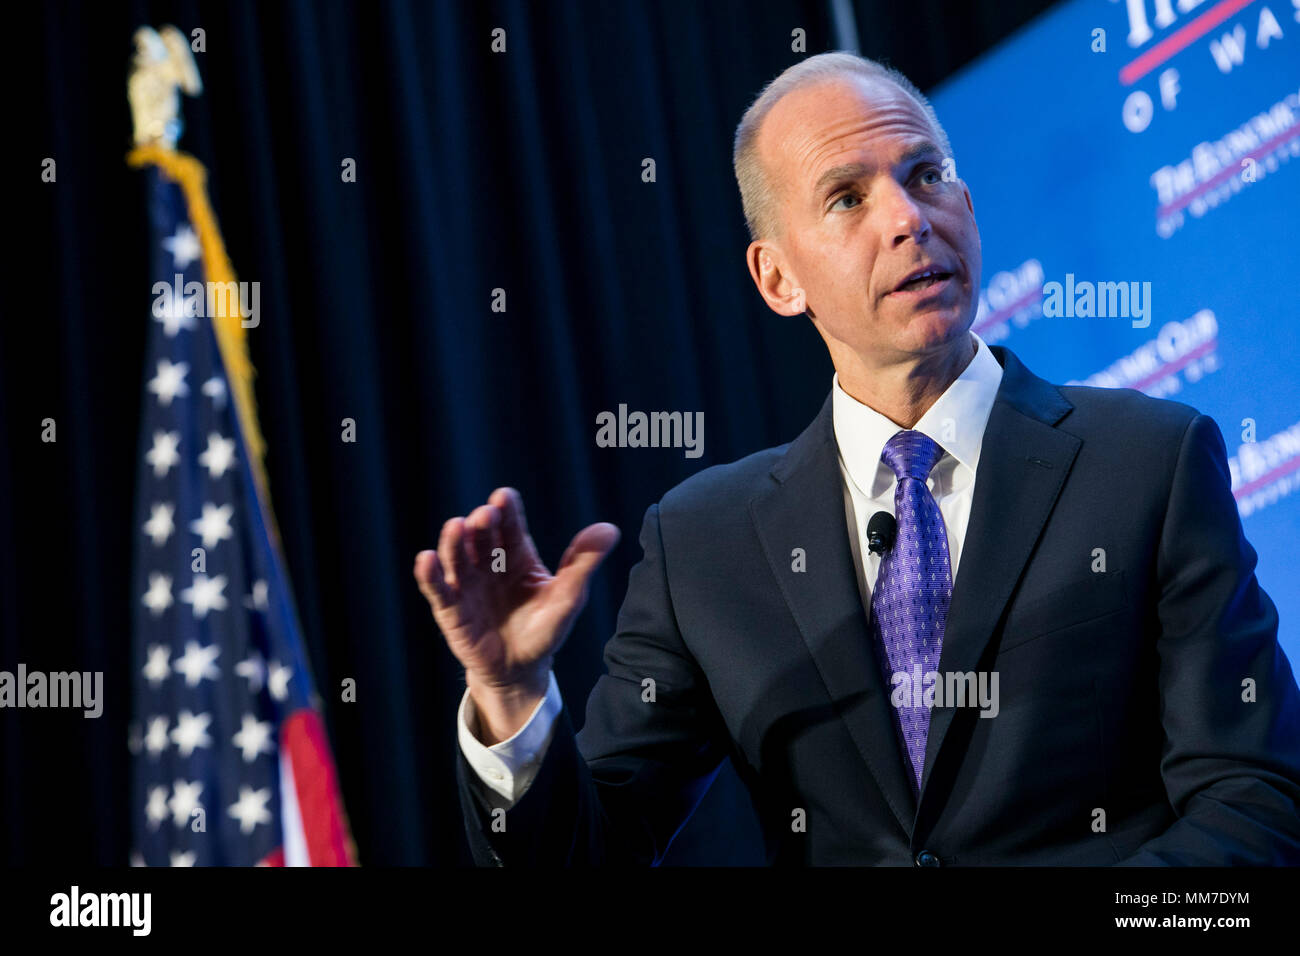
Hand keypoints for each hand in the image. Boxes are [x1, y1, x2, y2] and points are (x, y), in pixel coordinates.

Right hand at [414, 487, 619, 741]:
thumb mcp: (568, 596)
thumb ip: (584, 563)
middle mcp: (488, 564)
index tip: (504, 497)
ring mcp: (468, 585)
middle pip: (480, 537)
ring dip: (454, 542)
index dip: (506, 510)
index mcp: (517, 556)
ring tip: (455, 527)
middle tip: (484, 515)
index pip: (509, 527)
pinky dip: (430, 574)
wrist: (521, 670)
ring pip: (457, 557)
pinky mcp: (451, 610)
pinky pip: (438, 590)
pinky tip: (426, 559)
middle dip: (481, 523)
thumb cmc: (544, 629)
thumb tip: (610, 529)